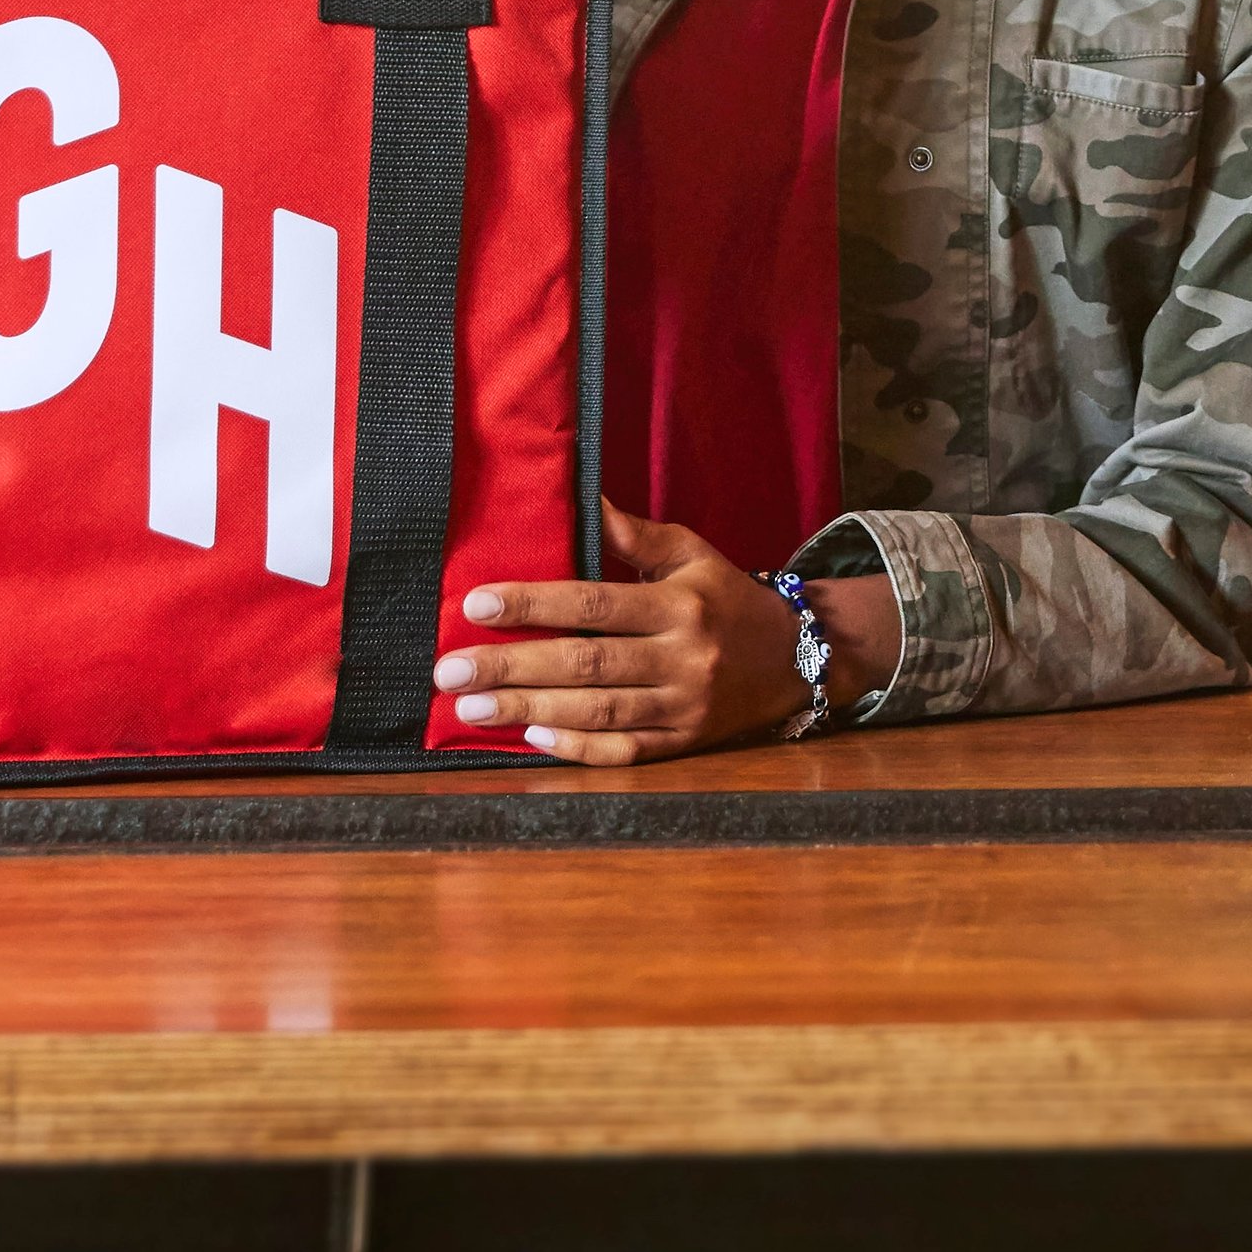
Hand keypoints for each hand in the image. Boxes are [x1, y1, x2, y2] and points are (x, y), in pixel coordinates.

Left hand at [437, 502, 895, 765]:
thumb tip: (584, 499)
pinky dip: (579, 748)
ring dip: (529, 710)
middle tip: (449, 669)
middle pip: (586, 663)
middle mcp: (683, 657)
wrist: (802, 657)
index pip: (593, 603)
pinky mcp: (687, 744)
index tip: (475, 604)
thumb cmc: (729, 598)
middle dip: (512, 667)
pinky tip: (532, 740)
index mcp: (680, 604)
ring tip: (471, 708)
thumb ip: (636, 535)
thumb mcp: (693, 553)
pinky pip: (626, 752)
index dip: (533, 604)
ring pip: (599, 711)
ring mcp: (686, 707)